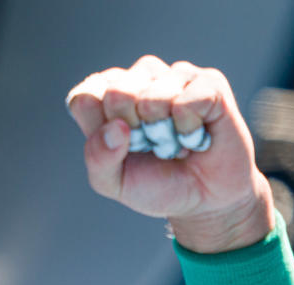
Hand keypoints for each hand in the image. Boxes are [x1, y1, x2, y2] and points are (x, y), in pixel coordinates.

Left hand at [66, 56, 274, 252]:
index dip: (99, 129)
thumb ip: (98, 157)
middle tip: (152, 145)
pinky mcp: (209, 82)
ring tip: (175, 141)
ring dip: (164, 135)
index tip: (119, 147)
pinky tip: (196, 136)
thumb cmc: (156, 184)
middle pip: (116, 93)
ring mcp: (174, 76)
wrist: (205, 200)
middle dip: (133, 133)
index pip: (84, 97)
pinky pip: (187, 103)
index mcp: (107, 95)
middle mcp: (139, 78)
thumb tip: (116, 128)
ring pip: (152, 98)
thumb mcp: (114, 182)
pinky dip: (189, 132)